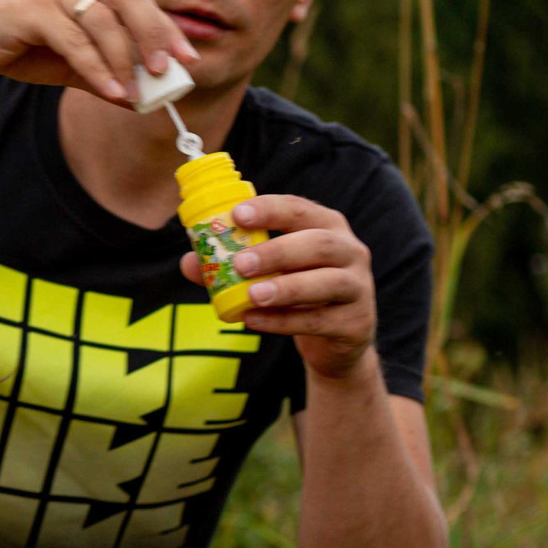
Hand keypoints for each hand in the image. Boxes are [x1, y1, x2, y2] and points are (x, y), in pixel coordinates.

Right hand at [0, 0, 199, 106]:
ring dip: (125, 61)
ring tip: (136, 92)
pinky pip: (75, 41)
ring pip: (104, 22)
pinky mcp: (31, 8)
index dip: (165, 25)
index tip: (187, 57)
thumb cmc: (15, 47)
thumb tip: (142, 97)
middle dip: (155, 35)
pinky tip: (111, 93)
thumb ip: (103, 71)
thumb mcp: (67, 61)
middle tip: (170, 70)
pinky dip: (97, 70)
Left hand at [178, 194, 377, 379]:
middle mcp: (349, 250)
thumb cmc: (299, 292)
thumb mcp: (270, 273)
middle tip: (240, 263)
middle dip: (277, 251)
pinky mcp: (355, 322)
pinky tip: (253, 321)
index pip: (300, 209)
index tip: (238, 214)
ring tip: (251, 295)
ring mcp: (358, 286)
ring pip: (326, 282)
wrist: (339, 338)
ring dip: (286, 287)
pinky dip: (283, 321)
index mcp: (326, 227)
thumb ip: (232, 266)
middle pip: (318, 243)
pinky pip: (319, 320)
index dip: (270, 209)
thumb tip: (190, 262)